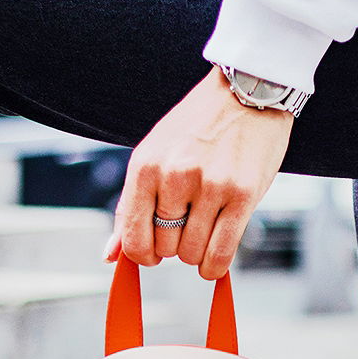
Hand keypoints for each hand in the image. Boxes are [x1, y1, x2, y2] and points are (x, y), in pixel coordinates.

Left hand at [103, 65, 294, 279]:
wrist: (246, 92)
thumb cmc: (198, 126)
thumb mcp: (153, 156)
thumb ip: (131, 206)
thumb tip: (111, 255)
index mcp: (146, 166)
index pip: (133, 240)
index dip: (143, 255)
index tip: (154, 251)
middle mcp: (176, 175)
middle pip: (166, 249)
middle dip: (175, 246)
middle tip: (188, 224)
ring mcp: (211, 186)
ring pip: (193, 254)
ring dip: (198, 253)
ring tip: (205, 227)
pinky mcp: (243, 195)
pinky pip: (221, 253)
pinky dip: (215, 266)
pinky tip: (216, 255)